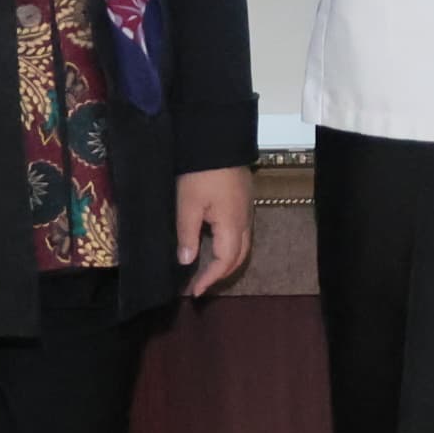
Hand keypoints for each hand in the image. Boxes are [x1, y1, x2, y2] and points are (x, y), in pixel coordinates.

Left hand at [176, 165, 253, 297]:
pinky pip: (242, 233)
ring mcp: (247, 211)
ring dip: (227, 261)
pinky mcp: (244, 201)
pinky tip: (214, 244)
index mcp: (232, 225)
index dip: (210, 279)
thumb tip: (187, 262)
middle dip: (221, 275)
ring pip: (243, 246)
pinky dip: (229, 247)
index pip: (225, 262)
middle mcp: (245, 221)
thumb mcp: (188, 204)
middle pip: (239, 257)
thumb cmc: (201, 173)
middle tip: (200, 284)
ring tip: (207, 269)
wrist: (219, 140)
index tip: (194, 292)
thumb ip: (187, 235)